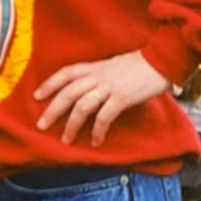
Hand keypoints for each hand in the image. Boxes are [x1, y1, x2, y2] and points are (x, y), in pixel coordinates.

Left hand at [33, 51, 170, 147]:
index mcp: (94, 67)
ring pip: (82, 106)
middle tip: (41, 125)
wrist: (163, 60)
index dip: (49, 84)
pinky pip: (104, 116)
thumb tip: (88, 91)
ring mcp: (110, 86)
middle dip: (53, 109)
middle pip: (68, 92)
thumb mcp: (113, 66)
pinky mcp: (123, 98)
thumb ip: (99, 76)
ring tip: (65, 139)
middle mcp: (98, 76)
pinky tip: (94, 141)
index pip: (65, 73)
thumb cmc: (140, 65)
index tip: (36, 96)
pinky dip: (97, 130)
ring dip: (71, 124)